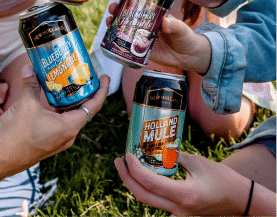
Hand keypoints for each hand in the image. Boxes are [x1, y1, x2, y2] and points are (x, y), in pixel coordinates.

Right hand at [0, 65, 109, 175]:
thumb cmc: (15, 134)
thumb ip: (31, 84)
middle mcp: (68, 136)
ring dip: (71, 102)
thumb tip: (30, 68)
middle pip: (84, 111)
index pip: (94, 106)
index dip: (102, 90)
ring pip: (71, 118)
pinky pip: (61, 124)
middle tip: (83, 77)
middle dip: (85, 93)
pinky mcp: (48, 144)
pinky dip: (60, 111)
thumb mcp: (25, 104)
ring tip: (68, 86)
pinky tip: (52, 101)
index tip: (105, 78)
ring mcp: (58, 142)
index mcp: (69, 127)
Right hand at [106, 6, 210, 73]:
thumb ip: (174, 25)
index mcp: (155, 14)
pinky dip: (118, 40)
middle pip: (129, 13)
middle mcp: (147, 23)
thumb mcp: (181, 29)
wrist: (188, 56)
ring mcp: (142, 35)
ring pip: (125, 27)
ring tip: (109, 20)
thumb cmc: (185, 37)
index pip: (141, 2)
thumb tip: (165, 23)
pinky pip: (128, 44)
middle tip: (113, 8)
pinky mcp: (141, 48)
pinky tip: (111, 37)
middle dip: (118, 8)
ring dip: (115, 22)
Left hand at [114, 152, 250, 215]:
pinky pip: (159, 202)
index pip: (150, 184)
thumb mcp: (198, 162)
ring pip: (149, 201)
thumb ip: (176, 157)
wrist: (240, 201)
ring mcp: (178, 215)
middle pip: (142, 196)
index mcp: (183, 196)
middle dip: (126, 178)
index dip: (134, 169)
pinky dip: (149, 188)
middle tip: (119, 160)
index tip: (127, 154)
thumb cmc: (223, 179)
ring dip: (136, 183)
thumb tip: (159, 149)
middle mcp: (178, 210)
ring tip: (129, 165)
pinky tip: (146, 174)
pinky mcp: (180, 214)